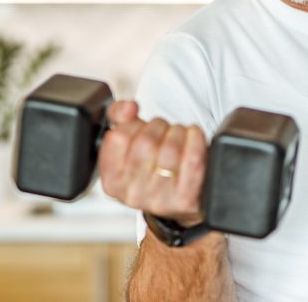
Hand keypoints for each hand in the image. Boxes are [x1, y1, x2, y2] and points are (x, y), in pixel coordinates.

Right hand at [98, 100, 207, 226]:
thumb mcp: (128, 144)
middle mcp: (132, 195)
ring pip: (170, 148)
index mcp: (112, 181)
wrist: (178, 199)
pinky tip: (194, 136)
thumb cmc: (151, 168)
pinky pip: (193, 160)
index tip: (141, 126)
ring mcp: (159, 199)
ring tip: (179, 134)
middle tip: (164, 129)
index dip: (133, 124)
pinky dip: (196, 140)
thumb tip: (129, 107)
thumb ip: (119, 116)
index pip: (117, 137)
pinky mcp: (185, 199)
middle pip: (146, 141)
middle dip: (159, 126)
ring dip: (178, 131)